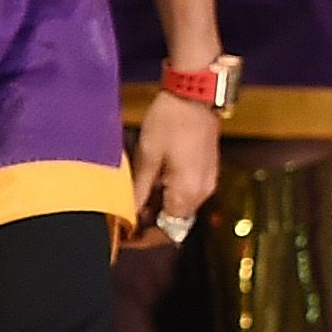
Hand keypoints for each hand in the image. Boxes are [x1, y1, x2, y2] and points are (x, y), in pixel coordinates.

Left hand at [130, 89, 224, 241]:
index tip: (123, 237)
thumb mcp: (147, 157)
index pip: (167, 231)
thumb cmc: (168, 122)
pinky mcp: (208, 170)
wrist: (194, 93)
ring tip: (133, 199)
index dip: (144, 238)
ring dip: (159, 210)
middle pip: (176, 223)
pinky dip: (169, 196)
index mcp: (187, 193)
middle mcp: (202, 193)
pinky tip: (152, 185)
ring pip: (181, 208)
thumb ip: (139, 191)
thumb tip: (127, 215)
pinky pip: (187, 194)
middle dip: (150, 224)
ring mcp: (208, 181)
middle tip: (122, 218)